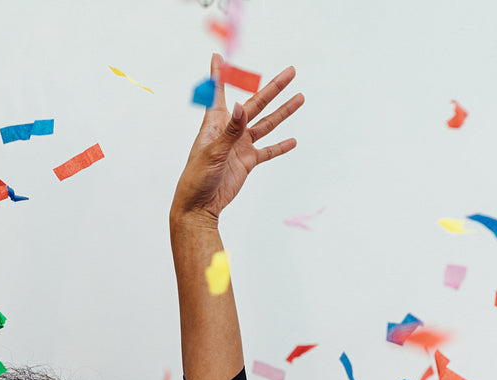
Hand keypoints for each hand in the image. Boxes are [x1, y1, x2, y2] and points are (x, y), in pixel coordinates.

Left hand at [171, 55, 301, 222]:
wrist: (199, 206)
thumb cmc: (197, 177)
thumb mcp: (213, 152)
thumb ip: (230, 130)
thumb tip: (241, 105)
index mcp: (215, 124)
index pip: (218, 93)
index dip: (218, 75)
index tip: (217, 56)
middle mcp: (230, 131)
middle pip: (256, 104)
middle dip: (273, 88)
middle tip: (290, 72)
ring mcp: (240, 146)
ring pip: (266, 124)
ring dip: (283, 112)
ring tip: (300, 98)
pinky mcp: (247, 162)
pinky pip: (268, 151)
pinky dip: (280, 146)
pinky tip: (293, 140)